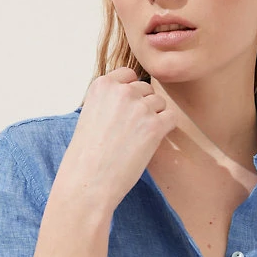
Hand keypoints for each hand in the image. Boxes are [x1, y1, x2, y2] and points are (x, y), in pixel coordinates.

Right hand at [57, 68, 176, 211]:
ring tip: (136, 139)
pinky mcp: (154, 126)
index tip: (124, 110)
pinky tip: (150, 143)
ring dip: (154, 118)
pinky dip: (165, 129)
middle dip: (142, 106)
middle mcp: (122, 91)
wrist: (88, 182)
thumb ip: (109, 101)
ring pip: (160, 103)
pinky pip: (171, 118)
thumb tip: (132, 98)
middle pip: (146, 89)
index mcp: (102, 85)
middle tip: (130, 130)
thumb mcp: (89, 115)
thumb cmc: (85, 156)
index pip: (128, 75)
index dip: (130, 93)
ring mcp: (140, 107)